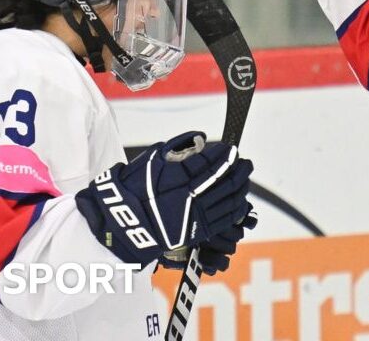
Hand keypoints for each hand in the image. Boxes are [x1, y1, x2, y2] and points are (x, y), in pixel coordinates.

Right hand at [75, 131, 252, 266]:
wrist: (123, 222)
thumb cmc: (134, 187)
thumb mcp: (152, 159)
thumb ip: (178, 145)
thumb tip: (201, 137)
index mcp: (181, 178)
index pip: (213, 162)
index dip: (226, 154)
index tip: (231, 148)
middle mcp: (192, 197)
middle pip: (226, 181)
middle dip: (239, 169)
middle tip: (245, 162)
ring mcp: (196, 216)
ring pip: (230, 200)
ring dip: (241, 187)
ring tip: (244, 178)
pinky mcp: (197, 232)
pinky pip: (225, 219)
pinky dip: (236, 208)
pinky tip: (239, 200)